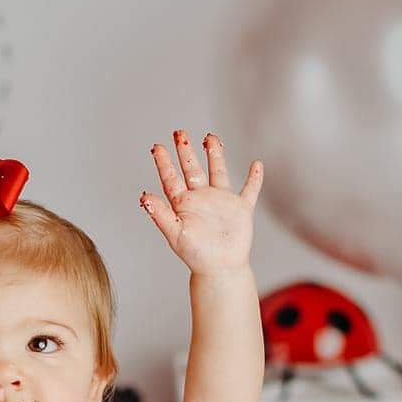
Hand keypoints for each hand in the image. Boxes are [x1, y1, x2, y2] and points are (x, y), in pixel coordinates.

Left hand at [141, 130, 261, 273]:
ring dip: (215, 154)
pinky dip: (254, 178)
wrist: (220, 269)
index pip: (171, 178)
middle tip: (179, 132)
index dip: (164, 162)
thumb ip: (161, 214)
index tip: (157, 147)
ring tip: (210, 137)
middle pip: (192, 169)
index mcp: (183, 204)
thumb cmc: (196, 255)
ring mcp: (221, 202)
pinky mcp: (240, 209)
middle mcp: (201, 199)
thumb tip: (144, 197)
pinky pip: (250, 190)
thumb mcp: (175, 234)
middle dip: (185, 151)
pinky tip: (257, 164)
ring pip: (218, 171)